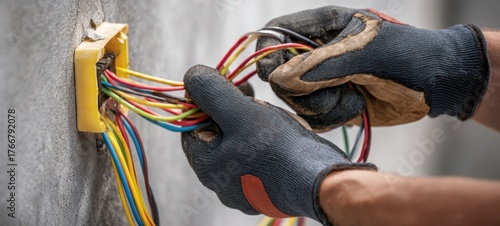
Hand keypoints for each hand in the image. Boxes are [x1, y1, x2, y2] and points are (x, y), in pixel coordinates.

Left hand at [181, 65, 375, 223]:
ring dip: (248, 125)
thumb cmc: (279, 148)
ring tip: (269, 117)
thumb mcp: (240, 111)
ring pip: (237, 146)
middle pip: (216, 135)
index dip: (207, 100)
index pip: (191, 125)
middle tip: (251, 98)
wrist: (320, 183)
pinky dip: (263, 142)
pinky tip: (279, 135)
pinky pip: (255, 159)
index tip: (229, 86)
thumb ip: (212, 92)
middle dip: (230, 112)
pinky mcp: (265, 189)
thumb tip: (192, 76)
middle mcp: (221, 183)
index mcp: (207, 166)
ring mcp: (243, 189)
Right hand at [256, 6, 488, 130]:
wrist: (437, 83)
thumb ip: (322, 64)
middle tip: (335, 88)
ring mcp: (322, 80)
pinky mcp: (330, 103)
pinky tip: (354, 108)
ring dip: (322, 106)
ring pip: (294, 101)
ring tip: (353, 97)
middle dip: (304, 90)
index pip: (274, 34)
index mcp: (321, 27)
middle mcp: (316, 53)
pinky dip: (330, 119)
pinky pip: (311, 118)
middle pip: (279, 75)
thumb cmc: (409, 56)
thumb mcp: (367, 52)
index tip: (278, 75)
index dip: (267, 54)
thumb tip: (281, 80)